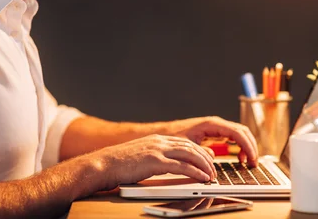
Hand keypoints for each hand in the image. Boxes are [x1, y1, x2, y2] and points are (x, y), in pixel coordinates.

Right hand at [90, 134, 216, 190]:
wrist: (104, 164)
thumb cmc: (119, 164)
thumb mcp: (141, 156)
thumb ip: (156, 157)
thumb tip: (169, 165)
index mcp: (156, 139)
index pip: (185, 142)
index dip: (199, 151)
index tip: (208, 160)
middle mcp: (159, 141)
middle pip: (190, 146)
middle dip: (205, 158)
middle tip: (214, 169)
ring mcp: (157, 150)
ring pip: (189, 154)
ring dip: (204, 165)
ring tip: (211, 175)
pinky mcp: (155, 162)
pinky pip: (181, 167)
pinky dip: (195, 172)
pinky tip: (202, 178)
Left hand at [165, 116, 257, 166]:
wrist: (166, 133)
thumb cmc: (174, 137)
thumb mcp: (186, 146)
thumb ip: (199, 152)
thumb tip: (213, 160)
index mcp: (211, 124)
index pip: (236, 132)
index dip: (247, 145)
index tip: (252, 158)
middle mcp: (216, 124)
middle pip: (242, 131)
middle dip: (251, 146)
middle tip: (254, 163)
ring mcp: (217, 128)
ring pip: (240, 134)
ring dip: (247, 147)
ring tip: (249, 162)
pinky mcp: (216, 133)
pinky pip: (234, 138)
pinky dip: (240, 147)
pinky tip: (240, 158)